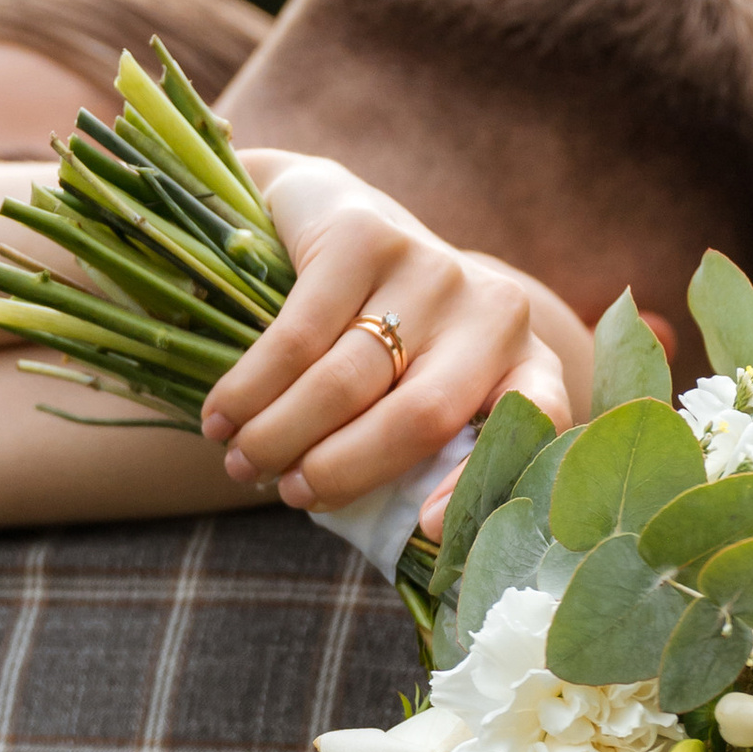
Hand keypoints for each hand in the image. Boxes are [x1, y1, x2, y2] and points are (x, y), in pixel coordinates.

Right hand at [204, 157, 582, 521]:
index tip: (424, 528)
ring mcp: (431, 266)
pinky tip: (221, 416)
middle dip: (340, 470)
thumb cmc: (376, 335)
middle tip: (286, 494)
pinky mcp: (366, 236)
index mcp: (519, 360)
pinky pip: (297, 339)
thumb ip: (417, 450)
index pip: (532, 420)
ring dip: (280, 435)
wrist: (329, 214)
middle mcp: (492, 310)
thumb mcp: (411, 387)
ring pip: (345, 382)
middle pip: (417, 418)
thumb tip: (392, 537)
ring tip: (241, 462)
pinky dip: (250, 390)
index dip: (480, 481)